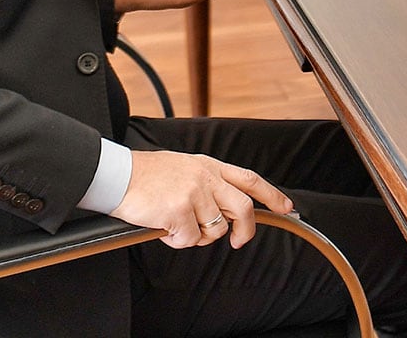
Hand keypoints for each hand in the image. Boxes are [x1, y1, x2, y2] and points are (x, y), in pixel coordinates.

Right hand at [112, 149, 292, 249]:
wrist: (119, 174)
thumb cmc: (148, 175)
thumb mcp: (186, 167)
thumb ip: (209, 183)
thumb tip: (226, 211)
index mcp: (210, 166)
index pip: (251, 180)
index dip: (272, 195)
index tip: (287, 207)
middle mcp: (207, 177)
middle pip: (243, 208)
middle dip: (245, 230)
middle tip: (238, 242)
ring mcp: (194, 193)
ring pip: (215, 230)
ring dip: (198, 236)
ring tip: (179, 226)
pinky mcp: (179, 211)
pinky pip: (189, 239)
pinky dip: (178, 241)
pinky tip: (164, 228)